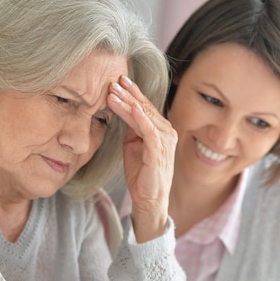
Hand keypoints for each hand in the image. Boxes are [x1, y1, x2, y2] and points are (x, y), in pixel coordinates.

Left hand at [107, 75, 177, 242]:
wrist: (149, 200)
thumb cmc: (141, 174)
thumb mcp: (133, 145)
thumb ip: (130, 128)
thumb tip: (120, 108)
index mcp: (160, 129)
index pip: (144, 107)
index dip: (131, 93)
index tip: (117, 80)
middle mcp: (166, 132)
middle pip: (145, 108)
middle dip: (129, 93)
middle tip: (113, 80)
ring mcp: (164, 142)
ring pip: (145, 117)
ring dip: (129, 103)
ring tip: (113, 92)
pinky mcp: (159, 152)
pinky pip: (150, 131)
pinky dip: (140, 118)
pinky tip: (131, 108)